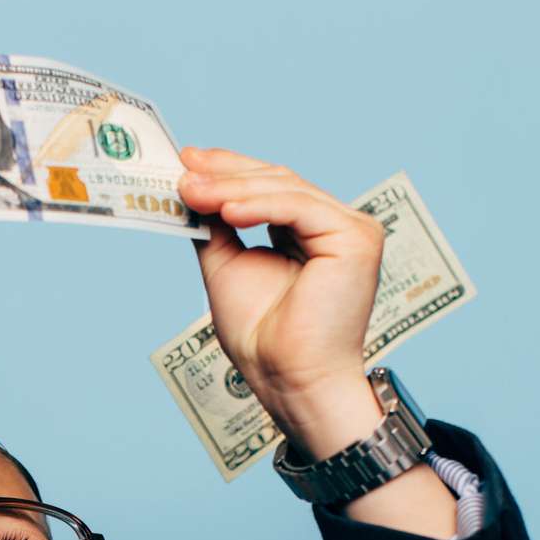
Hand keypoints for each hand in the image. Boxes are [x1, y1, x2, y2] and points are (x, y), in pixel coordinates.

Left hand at [178, 147, 386, 454]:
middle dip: (225, 173)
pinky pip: (299, 207)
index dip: (228, 168)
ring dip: (233, 187)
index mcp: (310, 232)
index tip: (187, 160)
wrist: (288, 379)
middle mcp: (335, 226)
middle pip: (277, 180)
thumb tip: (192, 183)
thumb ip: (215, 225)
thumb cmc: (265, 339)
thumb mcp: (228, 266)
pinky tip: (226, 210)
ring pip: (286, 189)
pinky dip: (260, 205)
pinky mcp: (356, 238)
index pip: (269, 187)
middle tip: (183, 169)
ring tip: (193, 190)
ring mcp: (351, 229)